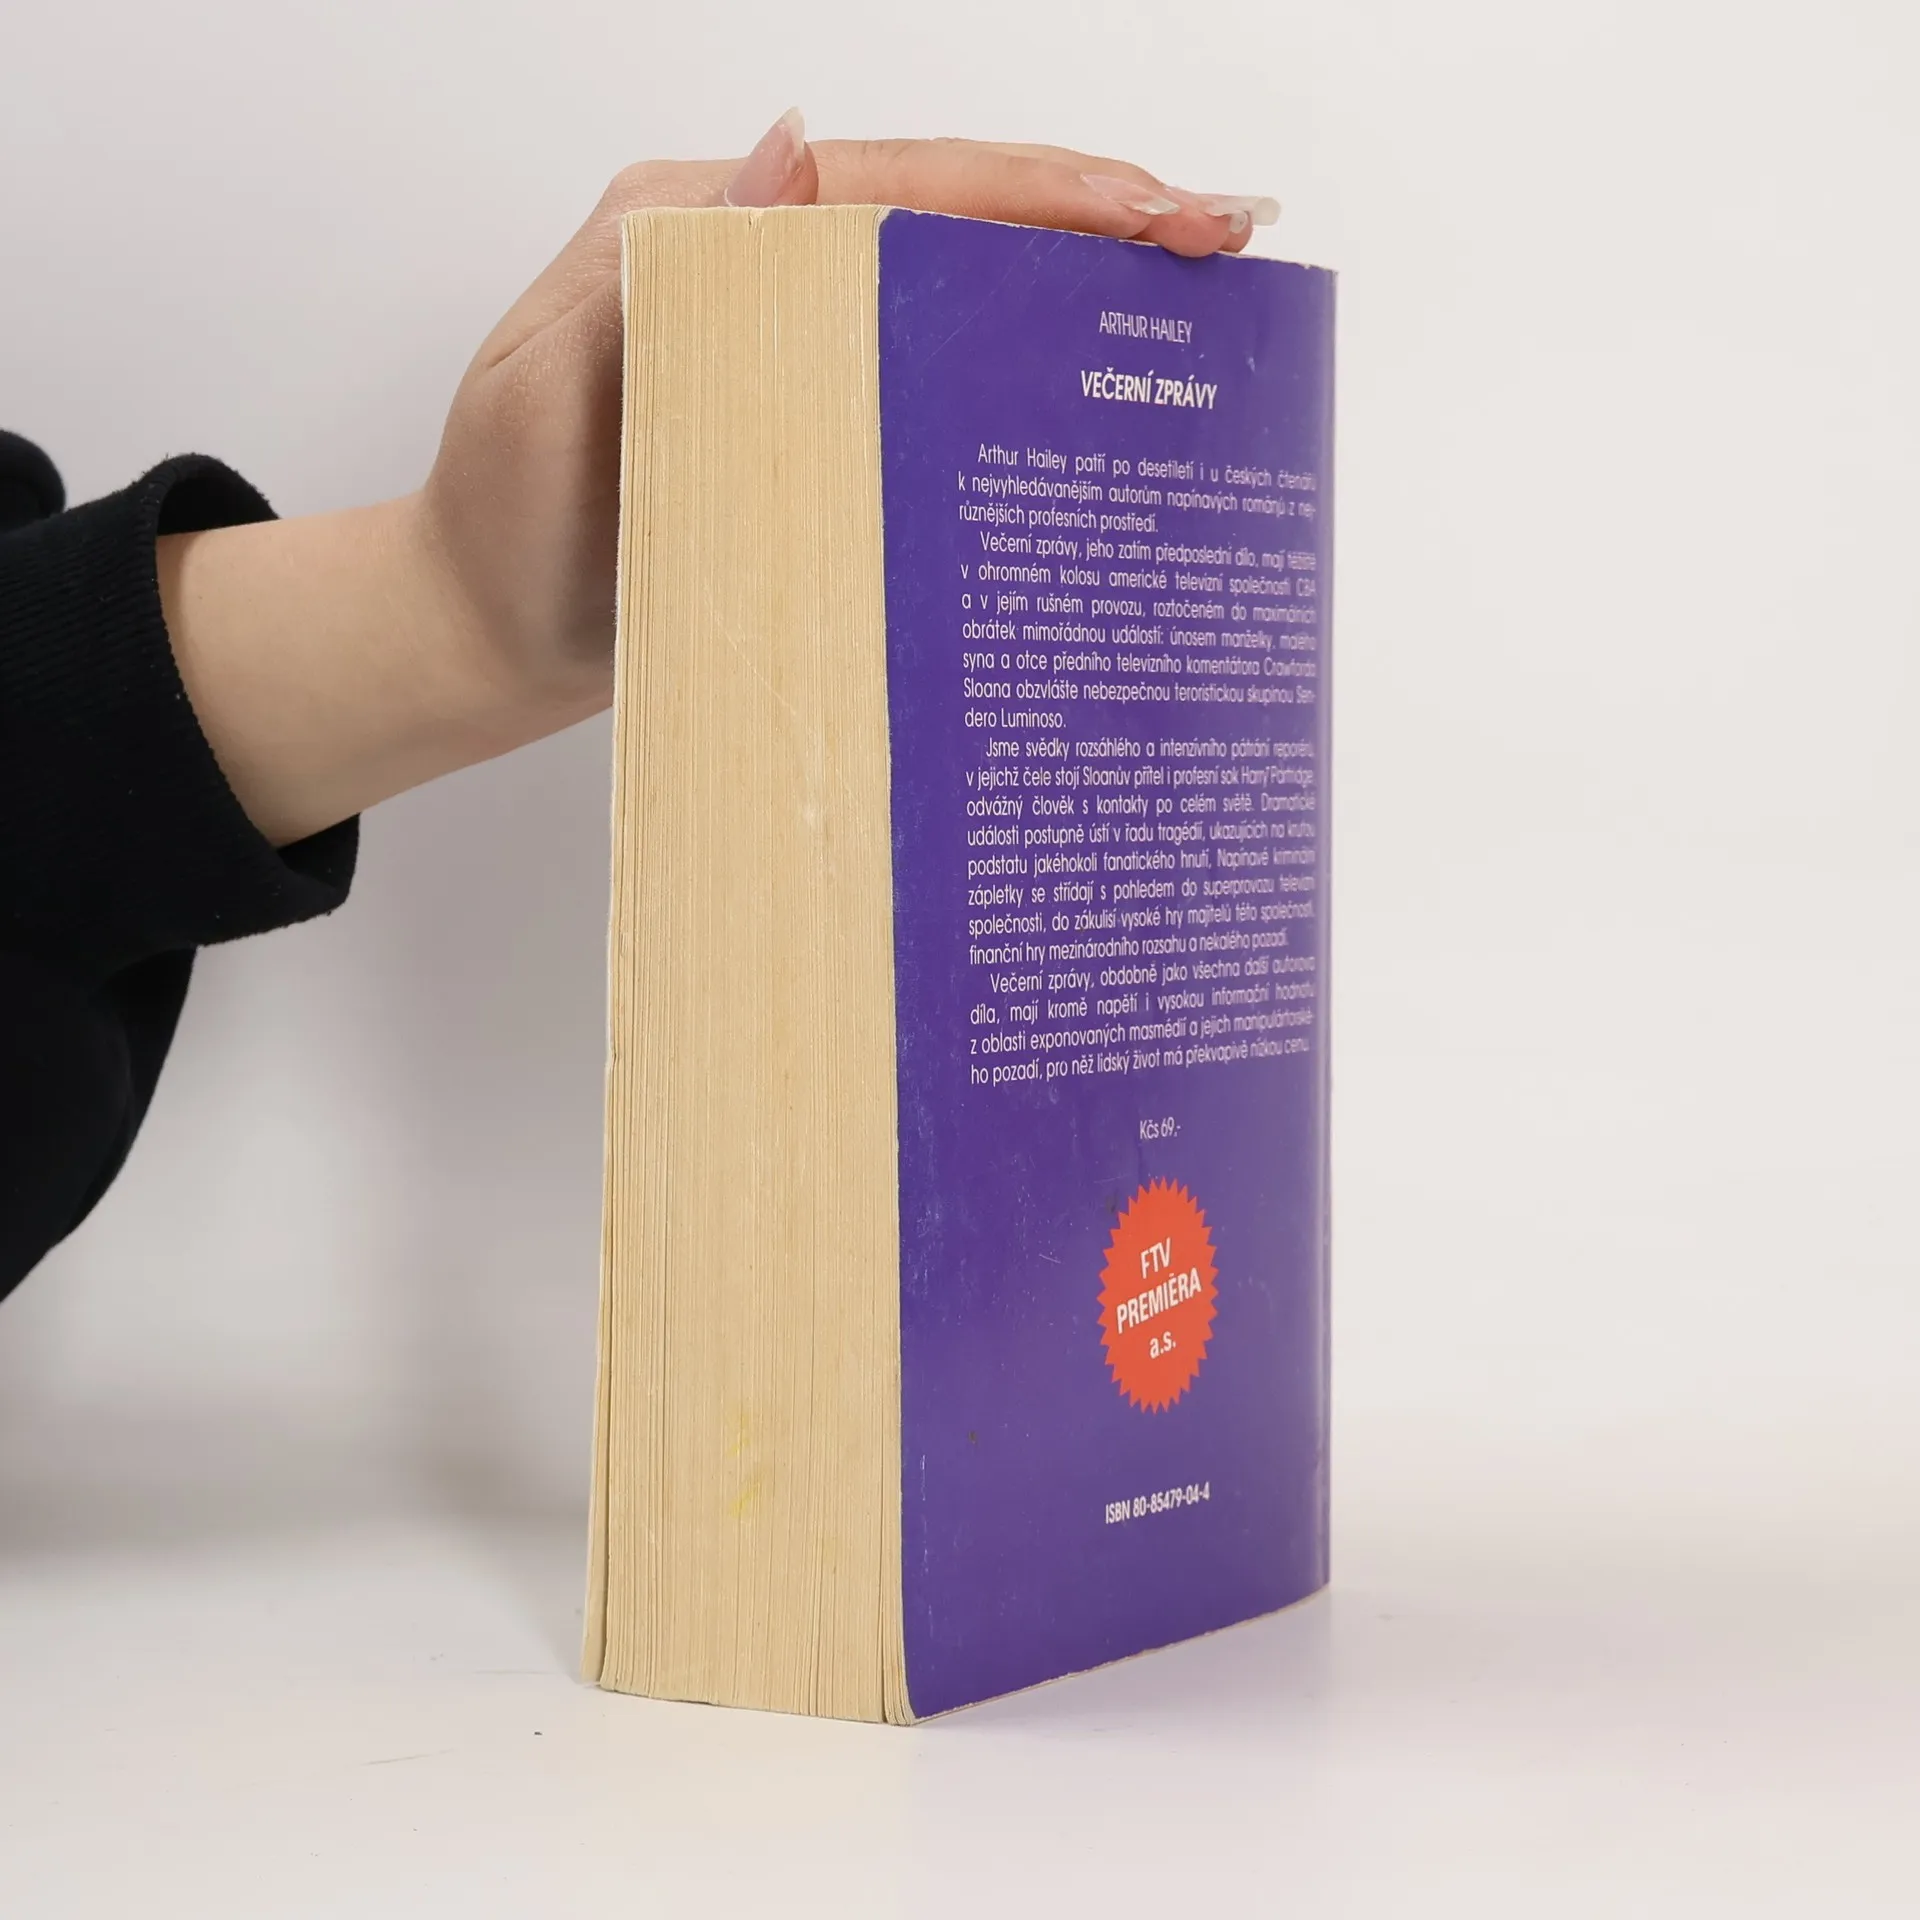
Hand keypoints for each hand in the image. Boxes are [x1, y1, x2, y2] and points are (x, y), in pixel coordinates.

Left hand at [159, 115, 1279, 843]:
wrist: (483, 633)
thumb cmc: (503, 521)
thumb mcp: (554, 385)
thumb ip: (658, 274)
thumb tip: (790, 149)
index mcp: (699, 229)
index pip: (894, 185)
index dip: (1035, 189)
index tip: (1156, 206)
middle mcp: (755, 271)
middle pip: (947, 222)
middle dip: (1090, 220)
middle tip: (1222, 241)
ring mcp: (786, 348)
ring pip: (948, 296)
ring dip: (1069, 290)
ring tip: (1193, 303)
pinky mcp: (804, 423)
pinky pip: (922, 382)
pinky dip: (1008, 379)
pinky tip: (1085, 397)